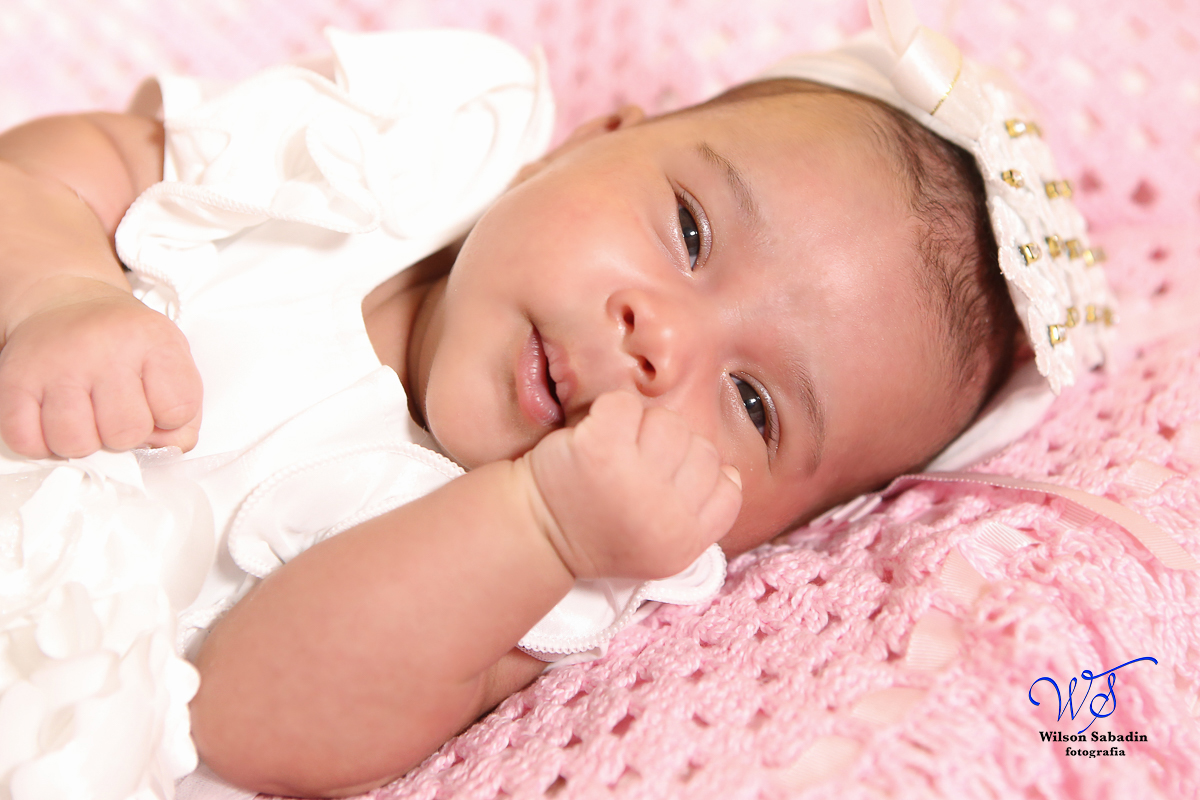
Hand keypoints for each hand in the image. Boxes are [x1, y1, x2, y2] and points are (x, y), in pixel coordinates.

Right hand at [0, 280, 201, 457]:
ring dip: (84, 442)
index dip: (169, 419)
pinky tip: (55, 421)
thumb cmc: (123, 339)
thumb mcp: (171, 359)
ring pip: (76, 443)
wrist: (66, 303)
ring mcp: (57, 365)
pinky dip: (42, 444)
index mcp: (153, 341)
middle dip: (125, 435)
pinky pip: (26, 441)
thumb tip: (170, 448)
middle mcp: (104, 350)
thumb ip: (183, 411)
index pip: (177, 410)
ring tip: (87, 416)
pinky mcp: (14, 381)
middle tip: (117, 410)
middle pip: (126, 433)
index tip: (158, 404)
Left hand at [520, 390, 740, 579]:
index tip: (663, 482)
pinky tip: (593, 437)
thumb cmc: (598, 530)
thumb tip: (728, 473)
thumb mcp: (661, 549)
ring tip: (614, 454)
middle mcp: (667, 517)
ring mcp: (635, 481)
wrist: (533, 533)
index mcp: (685, 543)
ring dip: (643, 429)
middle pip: (701, 449)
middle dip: (669, 451)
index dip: (699, 475)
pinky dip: (610, 412)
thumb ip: (699, 518)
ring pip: (670, 423)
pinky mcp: (600, 450)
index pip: (729, 486)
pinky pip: (627, 404)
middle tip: (631, 470)